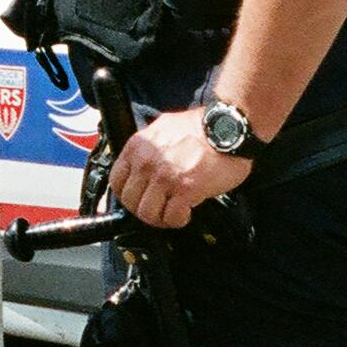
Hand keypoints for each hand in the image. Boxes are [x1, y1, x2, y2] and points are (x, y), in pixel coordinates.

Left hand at [107, 107, 253, 229]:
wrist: (229, 127)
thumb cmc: (202, 127)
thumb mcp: (164, 128)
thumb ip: (149, 148)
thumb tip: (141, 166)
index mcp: (138, 146)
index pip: (116, 181)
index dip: (127, 195)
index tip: (137, 199)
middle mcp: (147, 162)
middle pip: (131, 202)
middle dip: (144, 209)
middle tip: (158, 209)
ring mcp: (165, 177)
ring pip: (147, 214)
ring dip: (160, 219)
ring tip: (172, 213)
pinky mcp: (186, 190)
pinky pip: (172, 217)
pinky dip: (178, 220)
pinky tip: (187, 212)